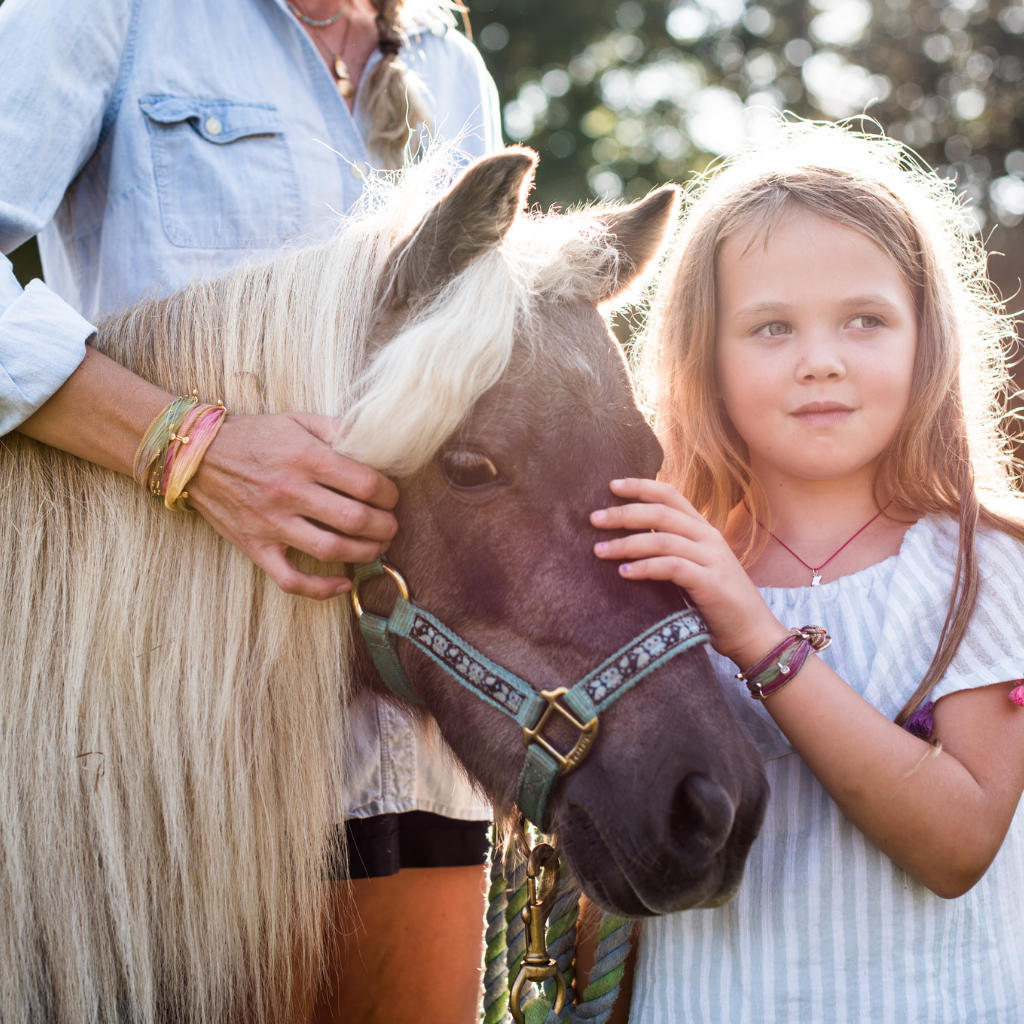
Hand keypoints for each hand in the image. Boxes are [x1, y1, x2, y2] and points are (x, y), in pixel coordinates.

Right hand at [186, 411, 397, 599]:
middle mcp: (290, 492)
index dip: (389, 494)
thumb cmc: (254, 436)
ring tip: (378, 547)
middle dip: (385, 526)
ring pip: (332, 550)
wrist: (195, 455)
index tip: (391, 496)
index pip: (366, 483)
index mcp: (305, 458)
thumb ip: (338, 429)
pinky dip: (321, 588)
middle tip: (391, 524)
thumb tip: (377, 442)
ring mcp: (272, 523)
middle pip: (355, 520)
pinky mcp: (255, 546)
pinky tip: (344, 582)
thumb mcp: (298, 420)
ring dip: (366, 553)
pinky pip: (291, 580)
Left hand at [590, 478, 786, 664]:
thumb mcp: (694, 567)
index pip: (670, 496)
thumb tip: (629, 541)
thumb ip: (671, 550)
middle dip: (624, 514)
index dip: (641, 487)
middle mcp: (708, 538)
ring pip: (662, 539)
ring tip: (598, 550)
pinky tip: (623, 572)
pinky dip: (645, 567)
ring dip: (627, 543)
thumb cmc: (716, 602)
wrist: (754, 633)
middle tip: (593, 519)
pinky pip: (672, 567)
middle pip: (661, 514)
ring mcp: (712, 559)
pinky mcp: (710, 583)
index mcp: (703, 529)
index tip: (611, 485)